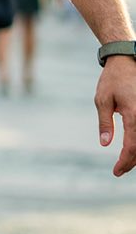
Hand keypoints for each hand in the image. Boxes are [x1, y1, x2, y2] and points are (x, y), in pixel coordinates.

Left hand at [95, 55, 135, 175]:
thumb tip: (105, 144)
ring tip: (126, 162)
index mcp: (134, 113)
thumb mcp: (102, 100)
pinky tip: (133, 149)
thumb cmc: (112, 80)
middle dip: (133, 162)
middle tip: (119, 170)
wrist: (126, 61)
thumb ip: (105, 123)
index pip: (133, 146)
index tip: (116, 171)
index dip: (125, 162)